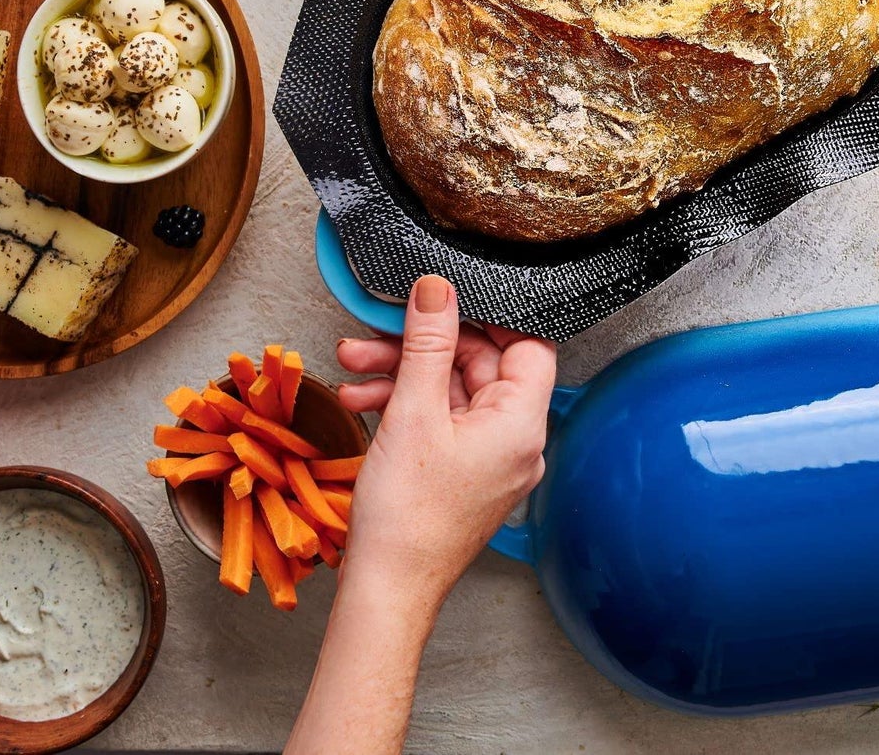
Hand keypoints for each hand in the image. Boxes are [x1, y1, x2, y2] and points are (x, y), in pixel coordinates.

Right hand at [334, 275, 557, 605]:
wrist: (387, 590)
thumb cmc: (407, 518)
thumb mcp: (414, 411)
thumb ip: (428, 342)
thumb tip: (437, 288)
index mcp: (522, 423)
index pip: (527, 344)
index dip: (488, 316)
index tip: (445, 300)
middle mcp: (517, 441)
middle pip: (479, 365)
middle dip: (420, 346)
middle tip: (373, 336)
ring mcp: (491, 459)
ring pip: (452, 392)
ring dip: (402, 375)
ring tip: (351, 368)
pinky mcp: (464, 474)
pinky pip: (442, 422)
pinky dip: (406, 406)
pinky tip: (363, 402)